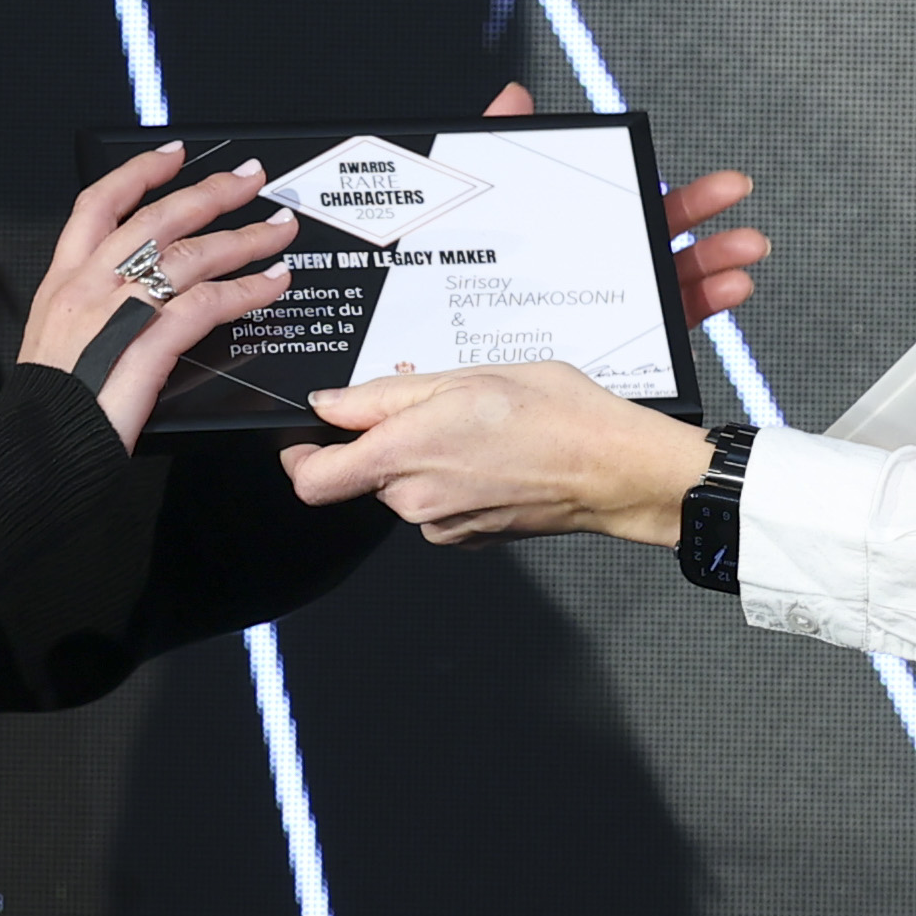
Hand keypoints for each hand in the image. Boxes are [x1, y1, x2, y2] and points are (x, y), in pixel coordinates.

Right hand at [23, 142, 298, 450]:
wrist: (33, 456)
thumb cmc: (50, 409)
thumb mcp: (57, 341)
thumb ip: (92, 308)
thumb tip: (132, 291)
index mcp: (62, 282)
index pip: (98, 204)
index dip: (139, 172)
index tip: (174, 156)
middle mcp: (88, 287)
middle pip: (157, 219)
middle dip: (212, 192)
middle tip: (251, 179)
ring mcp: (116, 315)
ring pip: (190, 255)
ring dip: (244, 238)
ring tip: (279, 230)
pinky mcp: (145, 348)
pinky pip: (206, 305)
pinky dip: (246, 290)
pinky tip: (271, 284)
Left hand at [283, 360, 713, 547]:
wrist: (614, 468)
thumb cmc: (555, 415)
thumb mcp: (464, 377)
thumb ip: (384, 396)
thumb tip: (330, 405)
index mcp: (403, 454)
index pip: (312, 479)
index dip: (301, 456)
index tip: (309, 435)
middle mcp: (414, 500)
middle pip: (364, 477)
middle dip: (384, 443)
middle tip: (432, 406)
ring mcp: (443, 525)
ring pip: (403, 489)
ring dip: (423, 460)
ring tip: (476, 428)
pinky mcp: (469, 538)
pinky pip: (438, 507)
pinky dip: (452, 481)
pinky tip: (492, 456)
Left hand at [476, 80, 768, 324]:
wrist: (445, 346)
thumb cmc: (461, 279)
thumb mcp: (473, 205)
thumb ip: (496, 147)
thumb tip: (513, 96)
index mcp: (583, 234)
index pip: (637, 211)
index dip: (679, 199)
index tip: (716, 185)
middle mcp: (607, 269)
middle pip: (665, 240)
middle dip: (705, 217)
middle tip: (734, 194)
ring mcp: (618, 309)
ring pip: (676, 284)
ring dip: (716, 265)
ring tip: (744, 252)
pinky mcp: (619, 348)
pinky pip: (666, 328)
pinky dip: (702, 309)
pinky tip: (726, 291)